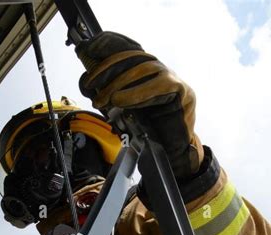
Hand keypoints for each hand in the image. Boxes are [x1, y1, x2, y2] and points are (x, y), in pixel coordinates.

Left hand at [76, 32, 203, 179]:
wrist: (170, 155)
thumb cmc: (147, 133)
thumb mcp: (122, 110)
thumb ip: (109, 95)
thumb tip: (88, 83)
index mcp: (145, 72)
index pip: (128, 49)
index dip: (109, 44)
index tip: (88, 48)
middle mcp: (159, 71)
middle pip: (133, 57)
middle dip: (107, 68)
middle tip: (90, 84)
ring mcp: (172, 79)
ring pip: (144, 68)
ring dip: (118, 83)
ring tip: (103, 99)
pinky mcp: (182, 92)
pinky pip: (160, 85)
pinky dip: (137, 93)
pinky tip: (120, 101)